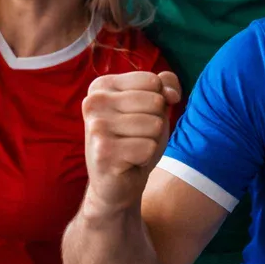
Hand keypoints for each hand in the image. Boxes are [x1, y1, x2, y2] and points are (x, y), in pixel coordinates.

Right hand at [81, 70, 182, 215]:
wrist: (118, 182)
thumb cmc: (136, 138)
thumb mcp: (154, 106)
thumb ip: (166, 85)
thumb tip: (171, 94)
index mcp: (102, 86)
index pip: (153, 81)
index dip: (159, 101)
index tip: (140, 116)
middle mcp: (93, 102)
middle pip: (155, 102)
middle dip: (155, 122)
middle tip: (136, 136)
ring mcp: (96, 127)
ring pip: (154, 125)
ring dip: (151, 141)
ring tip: (133, 148)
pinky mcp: (103, 152)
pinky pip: (148, 147)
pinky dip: (145, 157)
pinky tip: (129, 161)